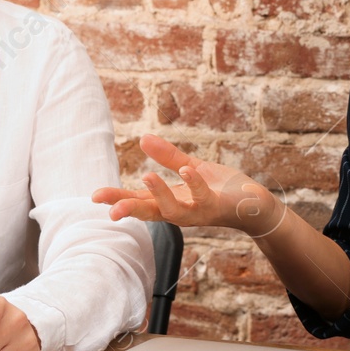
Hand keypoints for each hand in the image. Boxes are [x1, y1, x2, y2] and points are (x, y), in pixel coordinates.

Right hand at [92, 134, 279, 236]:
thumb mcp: (191, 168)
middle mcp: (181, 210)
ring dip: (161, 195)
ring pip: (174, 211)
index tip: (95, 196)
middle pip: (150, 212)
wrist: (255, 204)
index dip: (117, 198)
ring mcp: (199, 211)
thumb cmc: (220, 189)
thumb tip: (142, 138)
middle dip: (129, 208)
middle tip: (109, 207)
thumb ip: (168, 156)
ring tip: (147, 176)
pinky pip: (204, 197)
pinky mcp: (218, 207)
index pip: (139, 200)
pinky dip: (194, 184)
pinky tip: (185, 169)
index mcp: (171, 200)